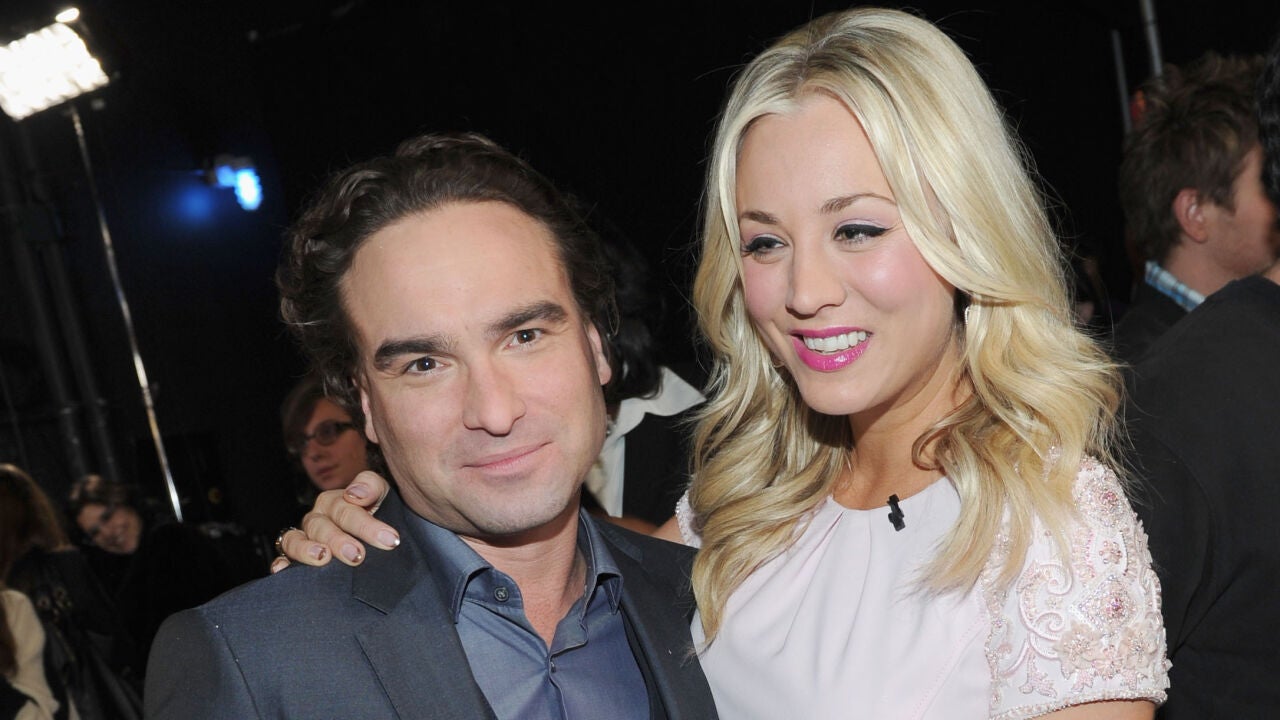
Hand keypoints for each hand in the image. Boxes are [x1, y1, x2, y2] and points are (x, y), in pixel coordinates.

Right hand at [271, 470, 398, 572]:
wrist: (377, 542)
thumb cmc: (380, 516)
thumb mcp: (382, 496)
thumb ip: (372, 486)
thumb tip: (355, 493)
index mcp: (335, 502)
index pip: (345, 508)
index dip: (366, 525)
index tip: (389, 540)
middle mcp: (317, 519)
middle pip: (322, 527)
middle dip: (340, 541)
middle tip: (358, 556)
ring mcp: (304, 539)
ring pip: (295, 540)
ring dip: (306, 549)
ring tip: (322, 558)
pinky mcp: (295, 559)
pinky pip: (282, 559)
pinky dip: (281, 564)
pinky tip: (282, 570)